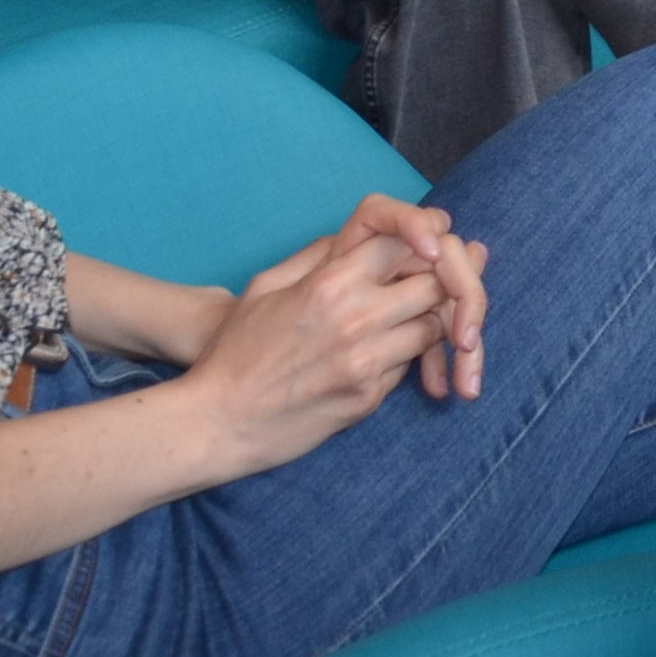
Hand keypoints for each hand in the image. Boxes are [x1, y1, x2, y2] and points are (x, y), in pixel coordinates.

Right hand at [246, 195, 492, 401]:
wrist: (217, 423)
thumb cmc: (235, 351)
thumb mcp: (267, 285)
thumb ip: (319, 255)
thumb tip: (363, 234)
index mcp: (330, 283)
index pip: (407, 243)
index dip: (424, 240)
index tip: (424, 246)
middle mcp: (356, 320)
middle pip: (436, 284)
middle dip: (438, 279)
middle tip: (425, 282)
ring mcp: (367, 363)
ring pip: (433, 328)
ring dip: (428, 320)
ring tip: (405, 317)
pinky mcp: (369, 400)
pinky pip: (408, 367)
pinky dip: (406, 358)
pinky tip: (383, 355)